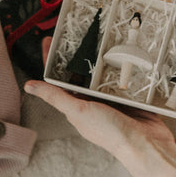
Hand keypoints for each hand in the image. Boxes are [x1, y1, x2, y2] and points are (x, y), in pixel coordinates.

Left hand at [25, 34, 175, 159]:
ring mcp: (112, 99)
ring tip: (98, 38)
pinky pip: (124, 78)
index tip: (50, 40)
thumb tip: (29, 86)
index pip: (59, 79)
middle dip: (78, 54)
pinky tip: (123, 54)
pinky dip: (122, 67)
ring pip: (103, 73)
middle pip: (82, 73)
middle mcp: (93, 102)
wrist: (146, 144)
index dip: (53, 60)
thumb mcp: (79, 111)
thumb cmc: (111, 133)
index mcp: (77, 106)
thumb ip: (55, 97)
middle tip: (76, 32)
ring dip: (102, 58)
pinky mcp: (130, 97)